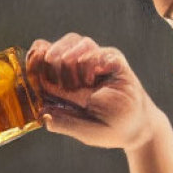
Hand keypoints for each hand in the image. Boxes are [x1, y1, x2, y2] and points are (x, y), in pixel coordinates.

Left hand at [27, 34, 165, 151]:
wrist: (138, 128)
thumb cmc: (108, 129)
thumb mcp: (82, 131)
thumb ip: (63, 122)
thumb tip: (43, 114)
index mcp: (63, 80)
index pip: (42, 55)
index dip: (35, 57)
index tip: (35, 68)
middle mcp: (78, 65)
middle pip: (55, 45)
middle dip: (52, 62)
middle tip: (64, 85)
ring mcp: (96, 60)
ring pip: (75, 41)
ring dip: (71, 62)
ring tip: (81, 85)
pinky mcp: (113, 59)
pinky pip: (96, 50)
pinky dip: (90, 63)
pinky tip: (93, 80)